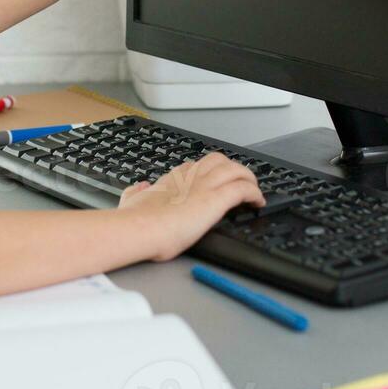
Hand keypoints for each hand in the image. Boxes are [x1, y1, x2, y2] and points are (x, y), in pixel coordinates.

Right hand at [118, 153, 264, 261]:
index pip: (193, 166)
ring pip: (234, 169)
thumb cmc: (133, 220)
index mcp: (171, 179)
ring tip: (254, 191)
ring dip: (247, 178)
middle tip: (239, 182)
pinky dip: (254, 193)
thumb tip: (138, 187)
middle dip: (231, 169)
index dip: (207, 171)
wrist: (139, 228)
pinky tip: (258, 202)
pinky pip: (243, 189)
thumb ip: (135, 192)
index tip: (212, 181)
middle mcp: (189, 178)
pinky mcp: (215, 199)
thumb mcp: (130, 200)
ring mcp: (203, 186)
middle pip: (217, 160)